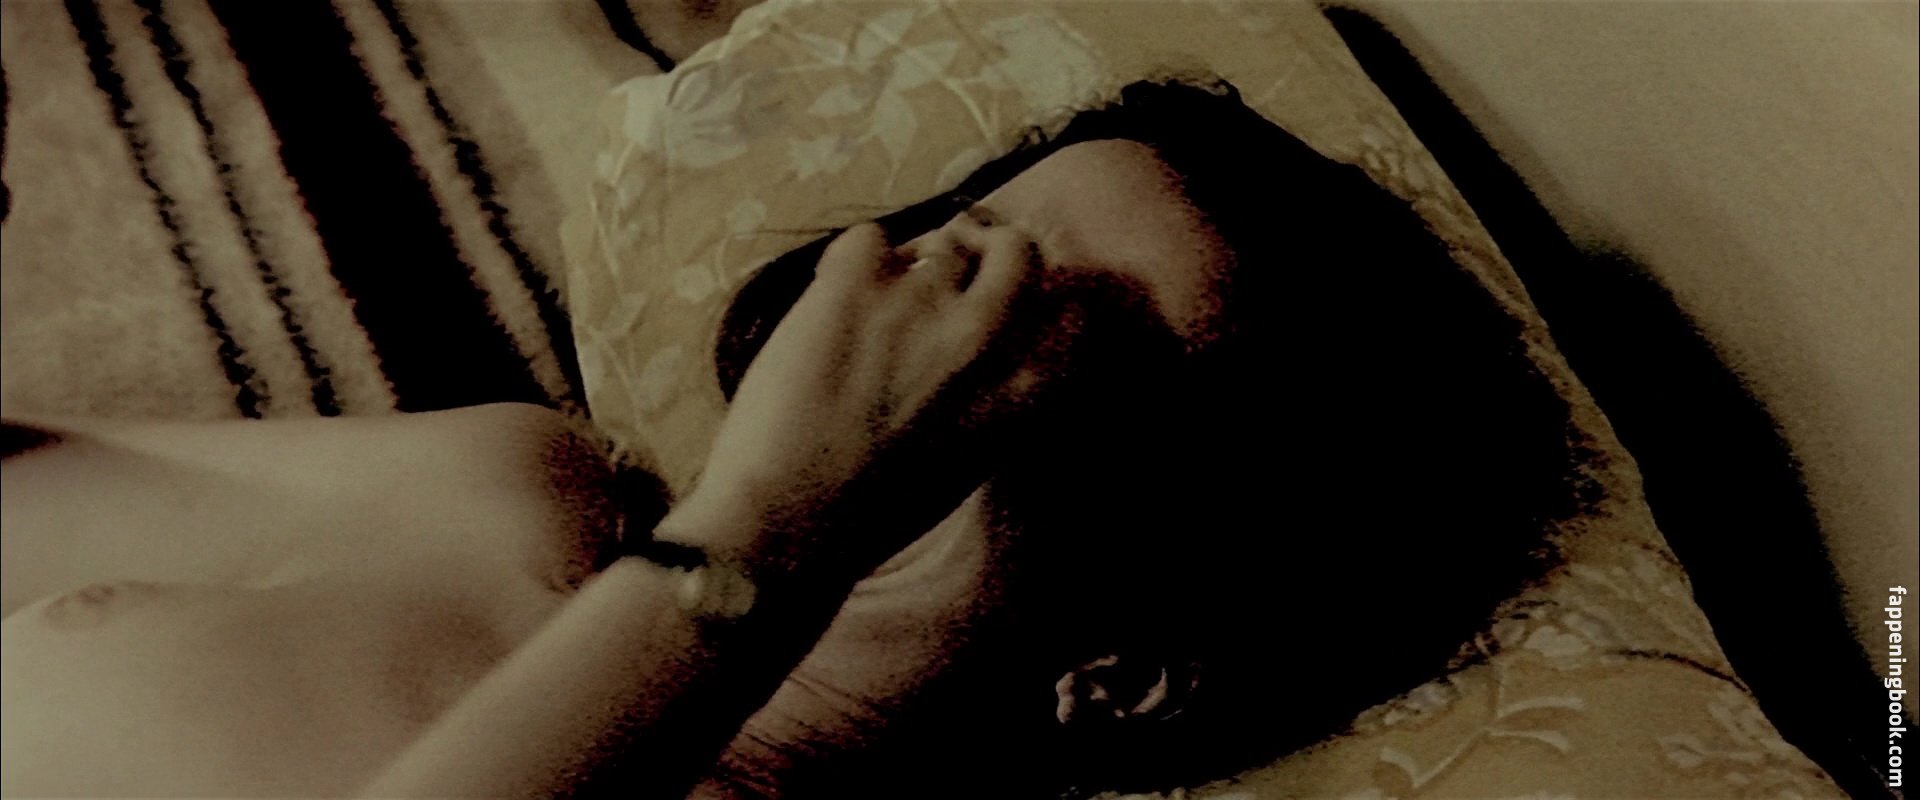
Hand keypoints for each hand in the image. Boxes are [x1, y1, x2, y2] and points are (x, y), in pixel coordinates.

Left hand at [665, 221, 1080, 588]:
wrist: (789, 522)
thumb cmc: (872, 515)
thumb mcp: (967, 464)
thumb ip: (994, 402)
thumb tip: (982, 355)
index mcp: (1021, 395)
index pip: (1074, 317)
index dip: (1045, 299)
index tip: (1014, 303)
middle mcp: (984, 336)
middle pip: (1018, 251)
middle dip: (991, 248)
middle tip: (957, 261)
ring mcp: (923, 299)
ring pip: (943, 241)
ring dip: (916, 261)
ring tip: (878, 300)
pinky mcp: (859, 280)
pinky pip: (871, 238)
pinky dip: (852, 263)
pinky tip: (831, 304)